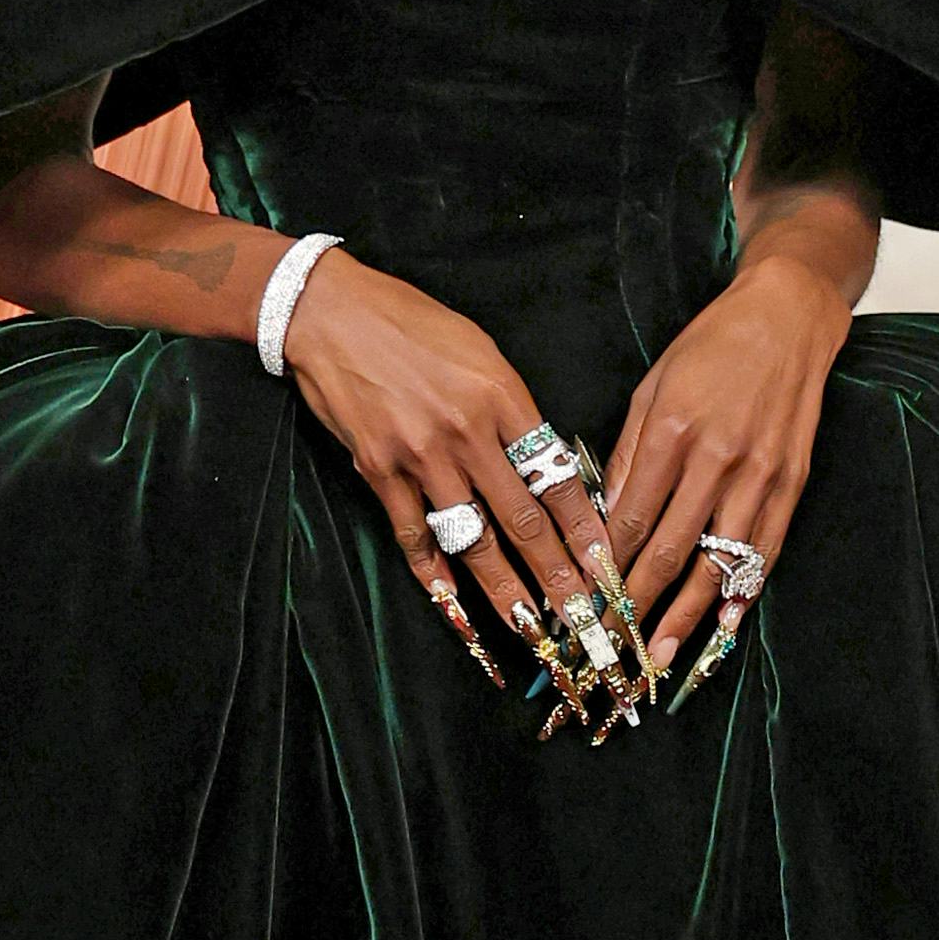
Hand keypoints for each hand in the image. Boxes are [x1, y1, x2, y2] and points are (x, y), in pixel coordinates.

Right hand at [281, 255, 644, 723]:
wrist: (331, 312)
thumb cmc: (411, 323)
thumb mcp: (480, 352)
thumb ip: (512, 410)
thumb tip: (543, 463)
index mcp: (502, 397)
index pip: (557, 477)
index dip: (586, 530)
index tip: (608, 565)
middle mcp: (466, 433)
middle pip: (524, 520)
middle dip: (558, 576)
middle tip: (584, 618)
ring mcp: (420, 456)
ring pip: (473, 538)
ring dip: (504, 590)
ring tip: (530, 627)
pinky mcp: (379, 470)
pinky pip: (413, 533)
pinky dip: (432, 573)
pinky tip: (450, 603)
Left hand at [600, 238, 858, 690]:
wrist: (787, 318)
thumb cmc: (711, 348)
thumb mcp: (651, 387)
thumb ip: (628, 455)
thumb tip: (605, 519)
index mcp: (671, 432)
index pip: (631, 521)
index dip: (606, 570)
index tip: (585, 603)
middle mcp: (716, 458)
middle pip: (670, 551)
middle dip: (637, 606)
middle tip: (614, 648)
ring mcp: (759, 475)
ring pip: (717, 562)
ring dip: (686, 616)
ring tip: (660, 656)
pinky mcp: (791, 482)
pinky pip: (764, 548)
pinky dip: (744, 590)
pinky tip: (725, 624)